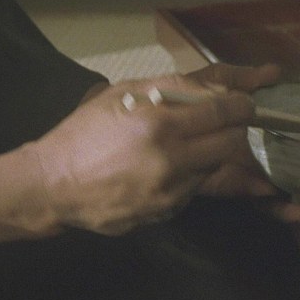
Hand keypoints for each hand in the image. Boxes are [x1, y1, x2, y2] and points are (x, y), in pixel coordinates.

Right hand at [30, 64, 299, 235]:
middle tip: (223, 124)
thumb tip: (213, 91)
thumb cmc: (85, 132)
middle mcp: (172, 159)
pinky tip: (168, 168)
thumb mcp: (122, 94)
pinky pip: (195, 188)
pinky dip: (191, 175)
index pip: (223, 113)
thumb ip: (171, 88)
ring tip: (187, 145)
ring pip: (215, 167)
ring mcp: (172, 190)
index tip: (245, 104)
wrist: (54, 186)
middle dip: (233, 131)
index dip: (241, 106)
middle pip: (230, 143)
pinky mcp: (168, 211)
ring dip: (211, 154)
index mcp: (159, 124)